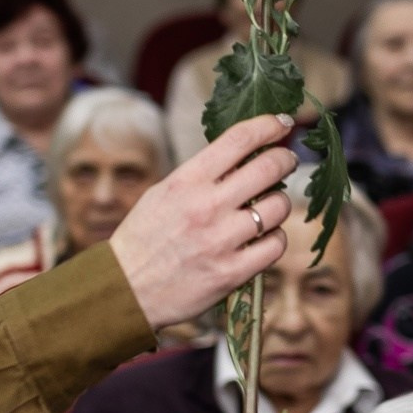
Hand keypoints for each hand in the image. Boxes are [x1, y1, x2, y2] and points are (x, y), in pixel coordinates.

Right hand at [110, 115, 299, 331]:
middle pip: (269, 167)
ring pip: (278, 207)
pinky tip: (264, 238)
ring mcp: (221, 240)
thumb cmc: (144, 238)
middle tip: (286, 161)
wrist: (126, 289)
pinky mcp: (232, 272)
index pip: (239, 139)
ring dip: (279, 203)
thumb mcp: (163, 194)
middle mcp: (206, 206)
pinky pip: (275, 245)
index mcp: (186, 181)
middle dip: (286, 159)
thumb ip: (200, 175)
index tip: (282, 122)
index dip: (268, 125)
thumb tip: (242, 156)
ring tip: (268, 207)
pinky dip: (275, 238)